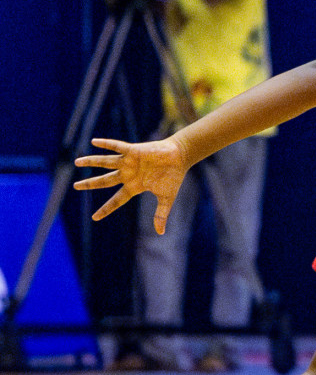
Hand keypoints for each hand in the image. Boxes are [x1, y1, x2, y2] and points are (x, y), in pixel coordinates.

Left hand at [73, 137, 189, 232]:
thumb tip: (161, 233)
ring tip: (77, 162)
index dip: (106, 209)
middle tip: (75, 186)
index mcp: (134, 186)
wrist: (180, 157)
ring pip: (105, 162)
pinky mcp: (133, 151)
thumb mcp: (167, 197)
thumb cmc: (174, 176)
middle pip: (104, 181)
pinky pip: (117, 147)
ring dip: (91, 162)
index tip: (95, 217)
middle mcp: (128, 174)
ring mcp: (129, 162)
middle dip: (89, 184)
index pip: (117, 200)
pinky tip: (94, 142)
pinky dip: (106, 144)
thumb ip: (161, 214)